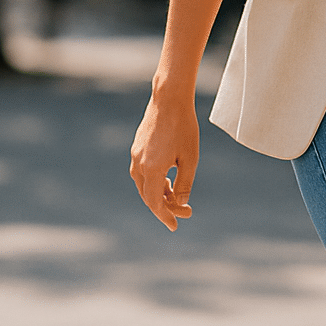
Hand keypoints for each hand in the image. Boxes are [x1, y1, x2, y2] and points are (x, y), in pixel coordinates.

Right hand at [129, 93, 197, 230]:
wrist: (169, 99)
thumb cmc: (184, 128)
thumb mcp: (190, 158)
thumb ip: (185, 183)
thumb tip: (181, 204)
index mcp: (152, 169)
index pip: (155, 203)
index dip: (165, 216)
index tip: (175, 226)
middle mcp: (139, 165)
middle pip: (149, 197)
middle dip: (166, 207)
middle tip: (186, 211)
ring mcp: (135, 156)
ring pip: (144, 186)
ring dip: (161, 195)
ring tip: (178, 196)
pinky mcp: (136, 149)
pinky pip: (143, 173)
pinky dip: (155, 182)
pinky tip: (169, 180)